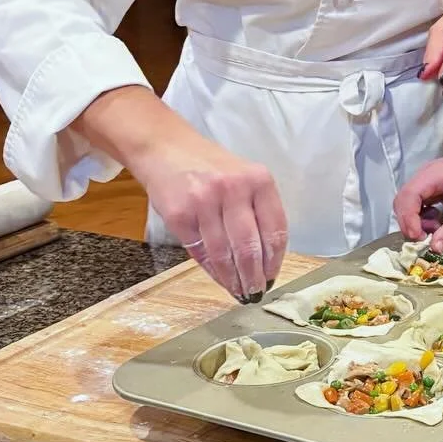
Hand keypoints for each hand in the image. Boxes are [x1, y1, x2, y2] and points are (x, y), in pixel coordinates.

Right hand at [136, 119, 287, 300]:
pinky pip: (201, 251)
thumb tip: (266, 260)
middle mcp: (233, 189)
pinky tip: (220, 278)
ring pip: (225, 254)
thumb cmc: (211, 168)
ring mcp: (204, 201)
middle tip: (256, 292)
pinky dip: (212, 270)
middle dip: (255, 277)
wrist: (166, 149)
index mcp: (259, 180)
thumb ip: (258, 210)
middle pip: (250, 247)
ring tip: (240, 291)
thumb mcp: (244, 178)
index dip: (275, 260)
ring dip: (233, 279)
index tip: (273, 276)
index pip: (275, 230)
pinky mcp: (179, 215)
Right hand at [393, 155, 442, 250]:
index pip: (409, 195)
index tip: (419, 239)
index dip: (408, 219)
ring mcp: (428, 178)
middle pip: (403, 199)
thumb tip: (434, 248)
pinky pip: (417, 202)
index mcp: (437, 173)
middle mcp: (427, 173)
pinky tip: (436, 223)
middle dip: (409, 222)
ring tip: (434, 230)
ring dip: (415, 220)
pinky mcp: (432, 185)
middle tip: (425, 239)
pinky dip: (421, 216)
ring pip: (408, 202)